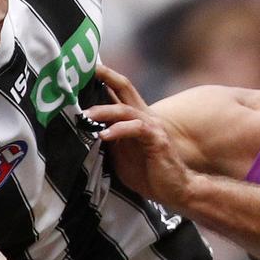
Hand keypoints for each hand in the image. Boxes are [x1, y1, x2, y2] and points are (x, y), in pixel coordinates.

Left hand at [86, 64, 196, 207]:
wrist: (175, 190)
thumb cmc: (149, 174)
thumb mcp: (121, 155)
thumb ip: (109, 141)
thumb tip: (87, 134)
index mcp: (135, 119)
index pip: (119, 93)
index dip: (104, 80)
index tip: (84, 71)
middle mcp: (145, 117)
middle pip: (126, 88)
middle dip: (107, 76)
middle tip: (90, 69)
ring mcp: (152, 126)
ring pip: (125, 109)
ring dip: (104, 110)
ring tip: (86, 115)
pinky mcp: (156, 139)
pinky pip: (136, 128)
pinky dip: (118, 130)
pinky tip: (104, 135)